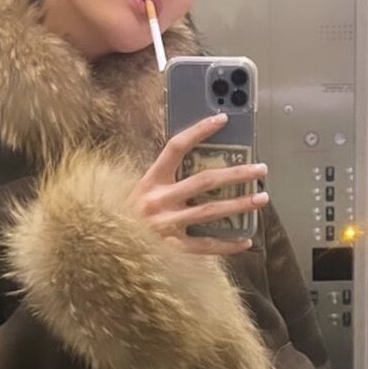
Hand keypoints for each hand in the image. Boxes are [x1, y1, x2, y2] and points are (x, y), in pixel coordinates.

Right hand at [129, 113, 268, 255]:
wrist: (106, 246)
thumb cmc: (128, 216)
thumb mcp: (142, 191)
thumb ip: (166, 179)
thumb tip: (205, 168)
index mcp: (151, 180)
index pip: (176, 147)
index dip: (199, 131)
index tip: (222, 119)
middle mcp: (159, 200)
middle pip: (205, 181)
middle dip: (236, 174)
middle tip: (260, 169)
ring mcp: (166, 225)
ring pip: (210, 211)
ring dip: (239, 205)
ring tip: (261, 198)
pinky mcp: (171, 249)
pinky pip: (205, 246)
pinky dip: (227, 245)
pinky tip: (246, 241)